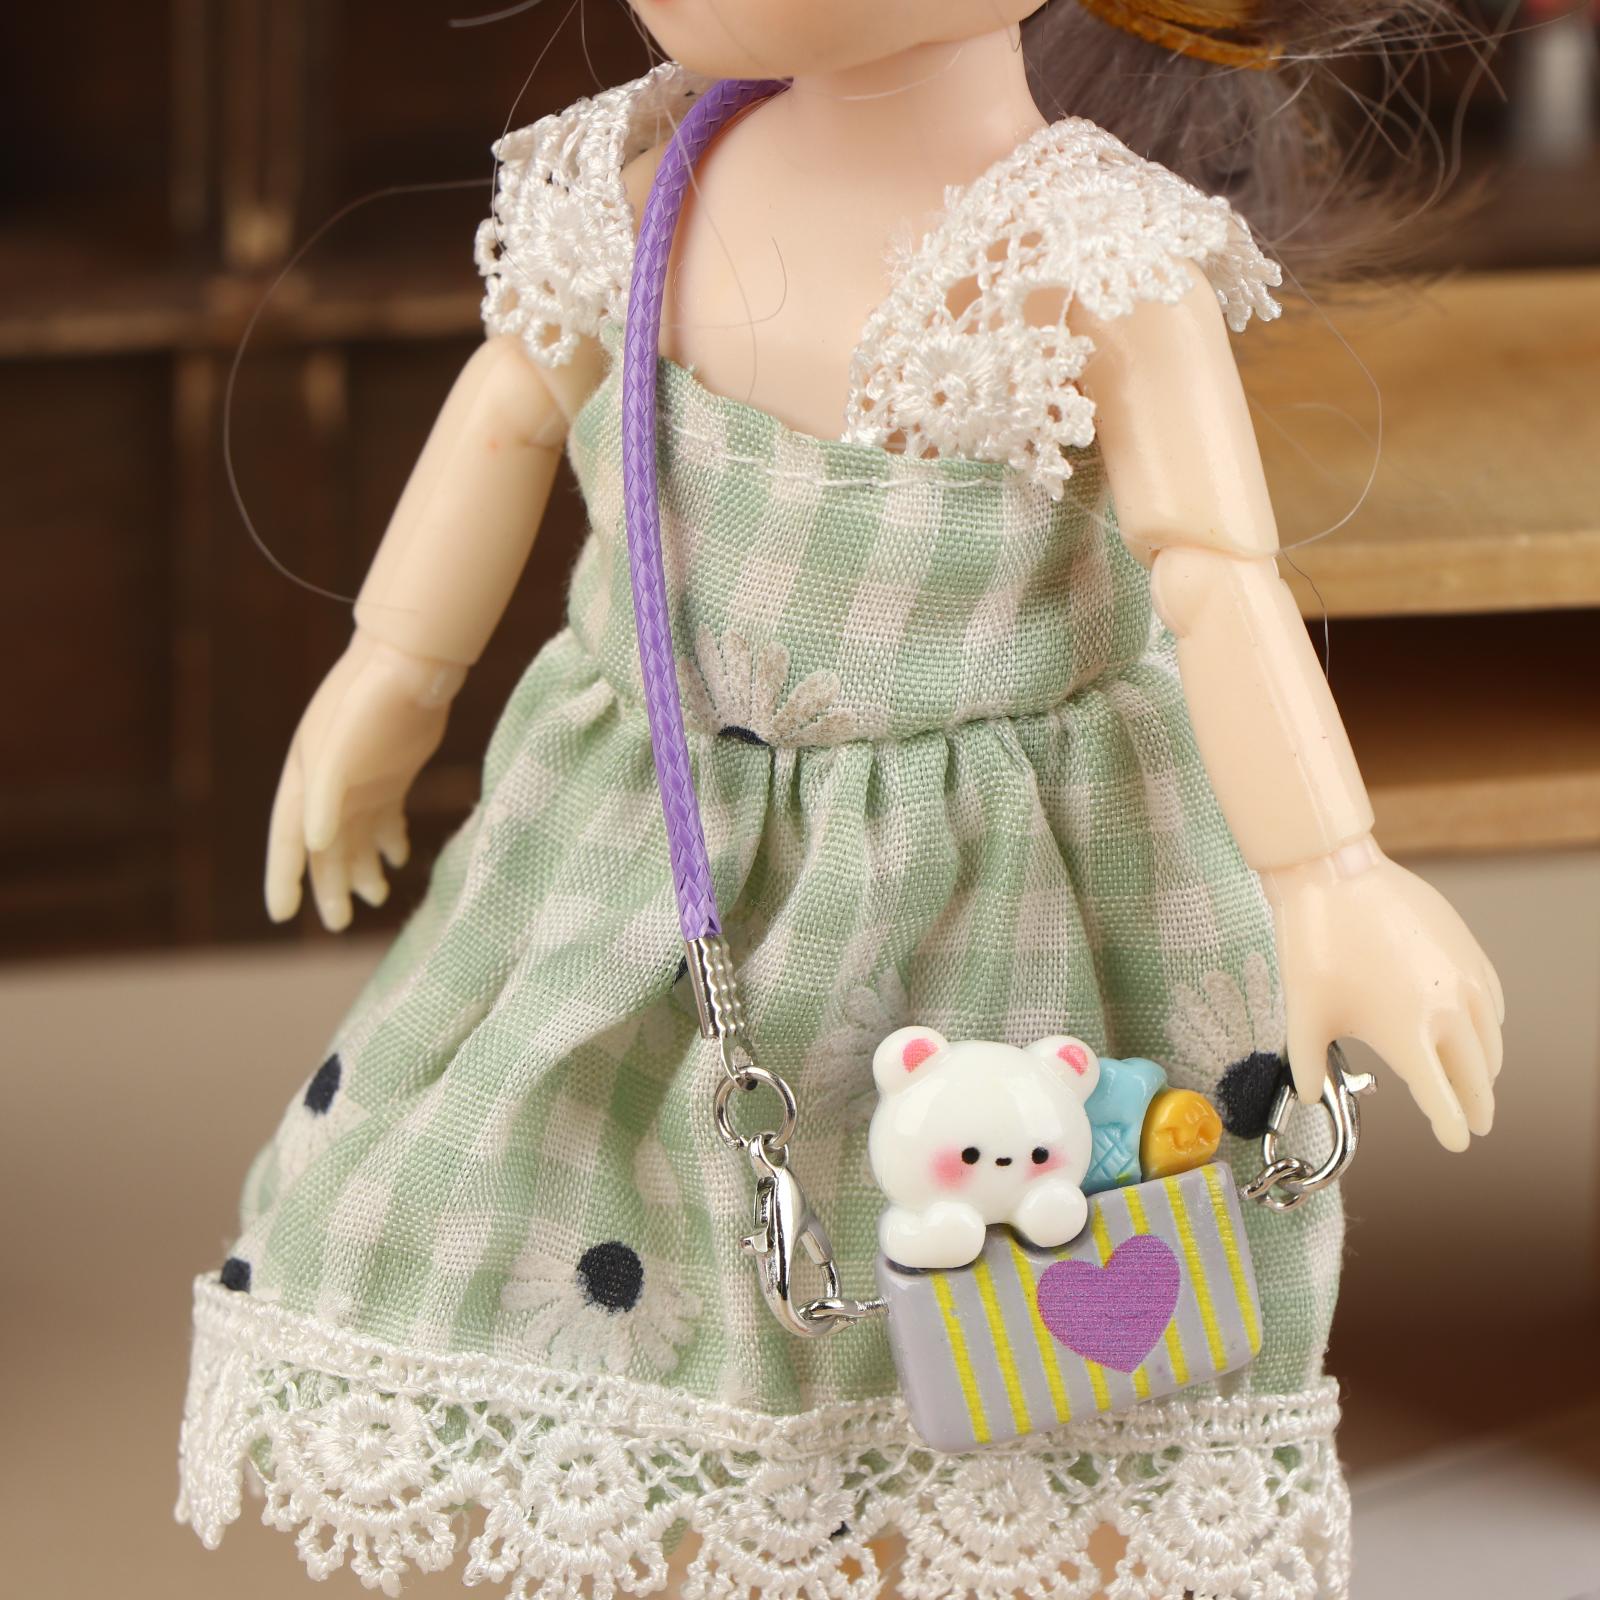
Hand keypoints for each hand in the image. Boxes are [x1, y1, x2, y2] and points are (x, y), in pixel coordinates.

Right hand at [266, 630, 465, 930]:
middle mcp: (329, 787)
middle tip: (339, 923)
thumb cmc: (367, 700)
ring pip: (357, 840)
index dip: (284, 878)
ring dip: (363, 870)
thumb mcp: (340, 747)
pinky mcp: (392, 776)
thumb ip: (327, 793)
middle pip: (325, 849)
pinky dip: (390, 842)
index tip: (282, 915)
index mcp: (305, 780)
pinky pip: (386, 820)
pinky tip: (398, 859)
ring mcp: (361, 782)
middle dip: (330, 887)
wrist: (408, 664)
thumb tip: (317, 842)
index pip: (287, 840)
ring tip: (376, 897)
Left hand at [1263, 838, 1504, 1152]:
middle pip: (1477, 1077)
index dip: (1451, 1128)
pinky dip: (1489, 1026)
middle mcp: (1448, 1013)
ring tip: (1475, 1080)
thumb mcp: (1303, 1015)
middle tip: (1476, 1122)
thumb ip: (1307, 1065)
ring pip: (1491, 1040)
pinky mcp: (1469, 951)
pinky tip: (1478, 1028)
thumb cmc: (1316, 944)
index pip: (1442, 1100)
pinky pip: (1491, 1002)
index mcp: (1409, 1037)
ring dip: (1485, 1067)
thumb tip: (1309, 1096)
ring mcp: (1464, 979)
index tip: (1457, 1141)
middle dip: (1477, 1105)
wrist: (1333, 876)